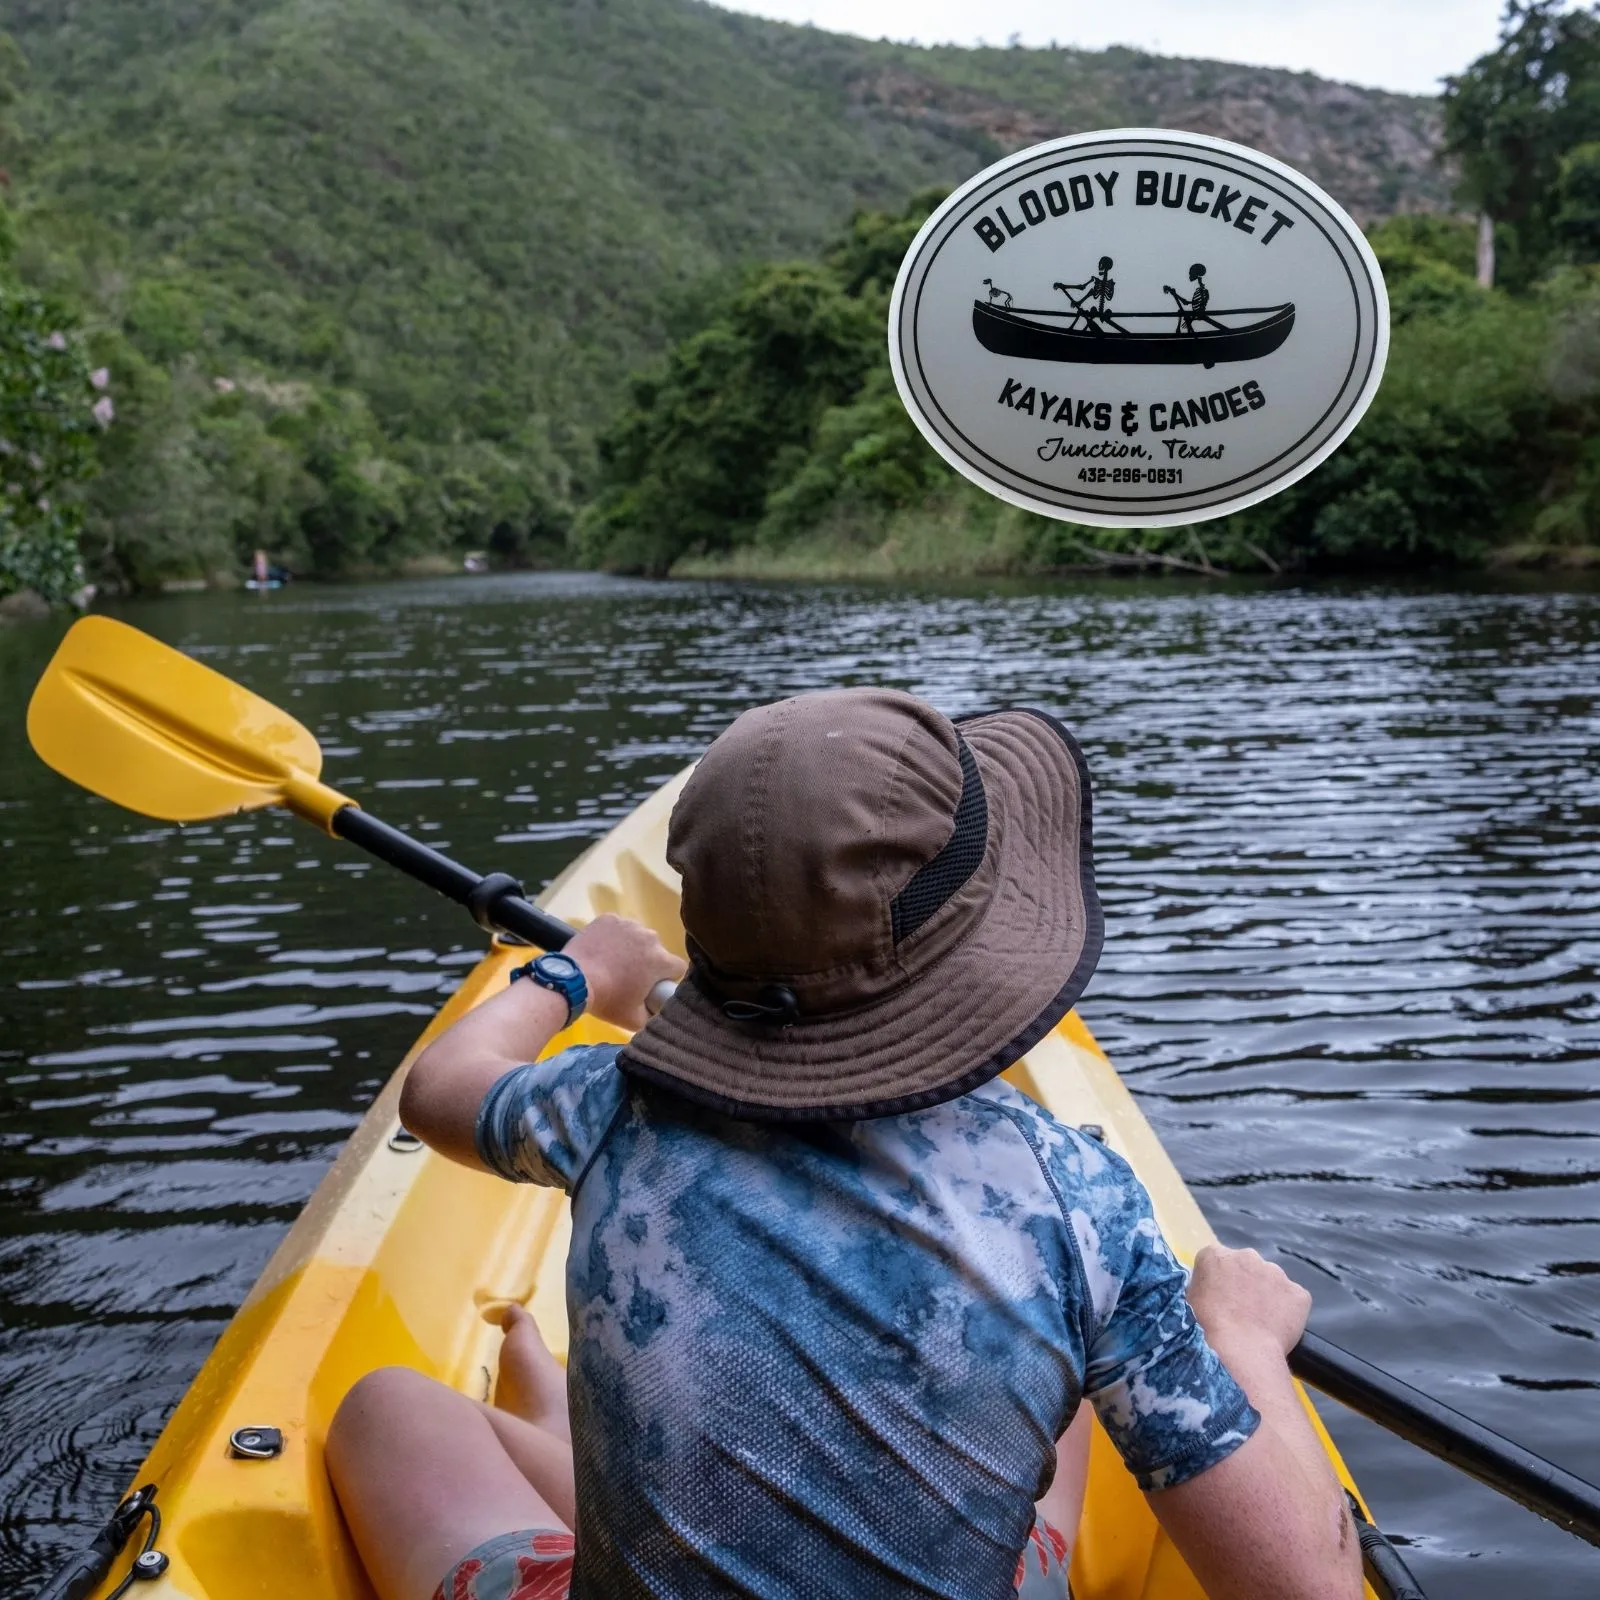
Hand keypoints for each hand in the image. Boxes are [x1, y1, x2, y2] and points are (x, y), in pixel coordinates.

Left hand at [564, 914, 683, 1031]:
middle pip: (656, 951)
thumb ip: (653, 1016)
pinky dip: (613, 937)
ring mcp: (628, 924)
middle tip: (627, 978)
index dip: (667, 979)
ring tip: (611, 963)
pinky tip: (601, 949)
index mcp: (660, 959)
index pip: (677, 968)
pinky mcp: (608, 918)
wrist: (573, 980)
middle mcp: (649, 936)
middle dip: (647, 962)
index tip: (652, 987)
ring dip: (631, 948)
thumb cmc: (607, 999)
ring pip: (637, 937)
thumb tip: (658, 1012)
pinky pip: (618, 928)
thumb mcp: (634, 1019)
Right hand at [1186, 1244, 1310, 1357]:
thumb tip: (1212, 1288)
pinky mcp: (1298, 1293)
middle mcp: (1248, 1255)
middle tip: (1242, 1310)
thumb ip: (1202, 1284)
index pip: (1217, 1260)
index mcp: (1216, 1255)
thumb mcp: (1190, 1299)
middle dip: (1246, 1283)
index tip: (1220, 1297)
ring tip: (1261, 1323)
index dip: (1219, 1279)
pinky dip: (1288, 1311)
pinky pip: (1292, 1299)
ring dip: (1267, 1295)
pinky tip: (1278, 1328)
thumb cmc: (1207, 1327)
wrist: (1242, 1350)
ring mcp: (1277, 1273)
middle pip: (1247, 1266)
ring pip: (1272, 1281)